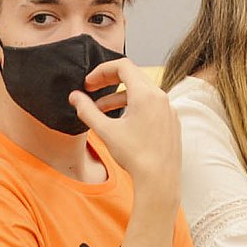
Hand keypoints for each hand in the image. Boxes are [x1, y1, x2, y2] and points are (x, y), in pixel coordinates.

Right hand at [71, 58, 179, 204]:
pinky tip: (122, 124)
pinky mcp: (172, 122)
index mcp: (146, 94)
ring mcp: (169, 110)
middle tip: (91, 90)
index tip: (88, 84)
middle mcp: (161, 97)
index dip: (101, 71)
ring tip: (100, 111)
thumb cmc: (135, 156)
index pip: (122, 66)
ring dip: (119, 97)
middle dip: (109, 81)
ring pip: (141, 93)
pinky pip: (152, 105)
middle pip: (133, 76)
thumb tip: (74, 97)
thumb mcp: (106, 131)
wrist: (160, 180)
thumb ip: (87, 110)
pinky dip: (134, 107)